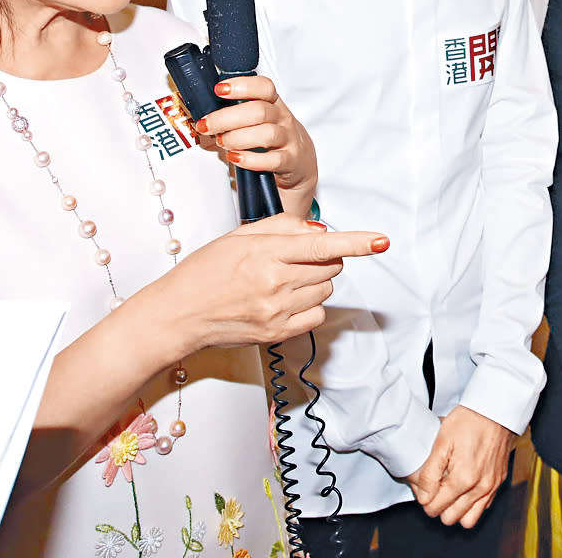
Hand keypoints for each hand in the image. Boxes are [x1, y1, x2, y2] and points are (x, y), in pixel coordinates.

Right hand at [148, 215, 386, 351]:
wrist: (179, 314)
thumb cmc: (205, 271)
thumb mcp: (239, 236)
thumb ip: (283, 227)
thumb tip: (320, 231)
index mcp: (265, 253)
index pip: (322, 246)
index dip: (356, 242)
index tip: (381, 240)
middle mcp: (274, 283)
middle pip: (330, 267)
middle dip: (323, 258)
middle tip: (294, 258)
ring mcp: (277, 312)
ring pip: (326, 289)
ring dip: (315, 280)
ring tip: (282, 280)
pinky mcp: (277, 333)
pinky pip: (316, 314)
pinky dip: (309, 304)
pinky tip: (284, 300)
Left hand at [196, 75, 315, 196]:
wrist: (299, 165)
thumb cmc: (272, 141)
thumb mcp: (259, 122)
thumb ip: (236, 116)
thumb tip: (205, 118)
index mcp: (274, 104)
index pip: (264, 87)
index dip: (241, 85)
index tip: (219, 89)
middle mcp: (283, 119)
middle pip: (259, 111)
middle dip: (227, 118)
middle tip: (207, 125)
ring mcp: (289, 140)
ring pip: (266, 134)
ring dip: (237, 138)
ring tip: (222, 142)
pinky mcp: (290, 161)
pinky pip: (272, 160)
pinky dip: (250, 159)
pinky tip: (235, 157)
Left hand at [406, 404, 515, 527]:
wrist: (495, 409)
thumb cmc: (469, 420)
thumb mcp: (441, 442)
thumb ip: (430, 473)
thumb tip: (424, 496)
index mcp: (463, 479)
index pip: (436, 508)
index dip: (425, 501)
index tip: (424, 489)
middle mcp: (480, 487)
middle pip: (451, 518)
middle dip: (439, 507)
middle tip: (434, 490)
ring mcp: (491, 486)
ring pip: (469, 519)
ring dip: (456, 510)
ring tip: (449, 492)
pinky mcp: (499, 481)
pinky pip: (484, 506)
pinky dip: (472, 504)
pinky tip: (465, 487)